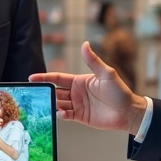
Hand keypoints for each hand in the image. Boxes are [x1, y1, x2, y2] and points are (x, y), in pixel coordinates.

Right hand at [29, 41, 148, 134]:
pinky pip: (66, 115)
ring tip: (43, 105)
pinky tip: (59, 113)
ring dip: (51, 104)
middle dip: (45, 92)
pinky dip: (60, 114)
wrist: (128, 112)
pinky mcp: (80, 116)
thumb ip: (93, 61)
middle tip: (34, 94)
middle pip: (55, 91)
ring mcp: (77, 104)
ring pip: (58, 103)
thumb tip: (85, 44)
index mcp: (79, 81)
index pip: (58, 78)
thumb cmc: (119, 92)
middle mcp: (76, 92)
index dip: (45, 77)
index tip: (32, 78)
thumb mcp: (106, 74)